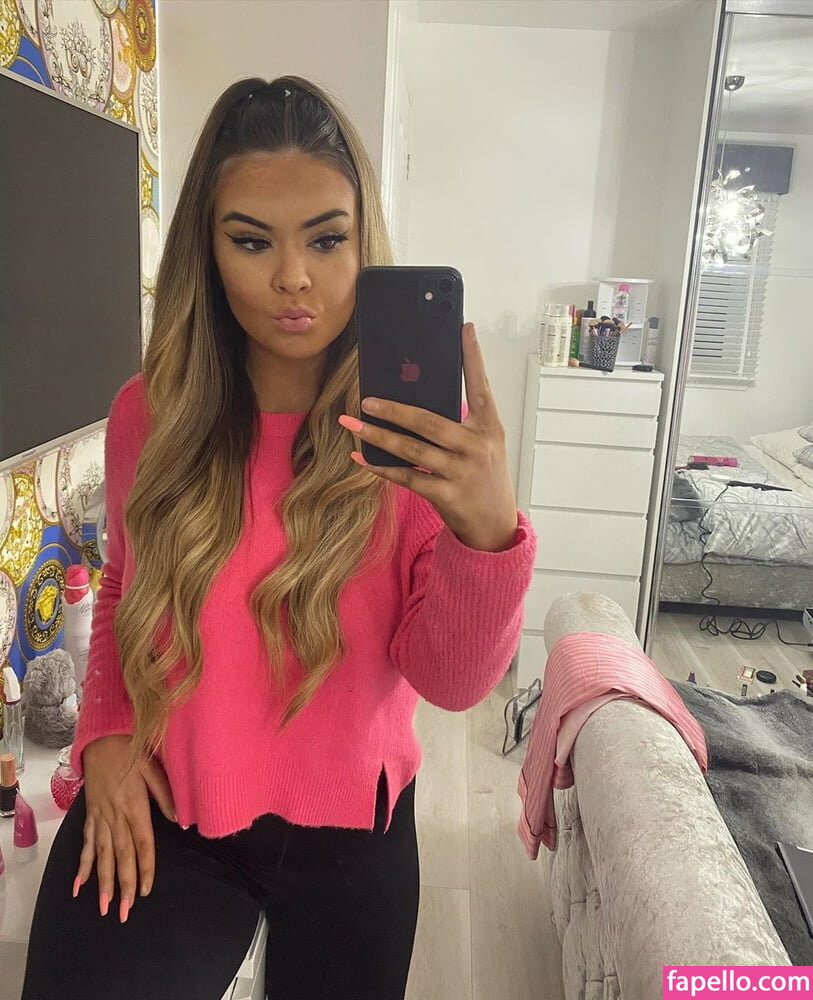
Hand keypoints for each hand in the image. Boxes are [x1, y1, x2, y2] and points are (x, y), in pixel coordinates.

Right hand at [74, 734, 176, 922]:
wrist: (102, 740)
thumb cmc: (132, 752)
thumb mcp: (154, 769)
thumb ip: (167, 796)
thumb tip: (182, 822)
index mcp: (135, 806)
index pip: (142, 843)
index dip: (144, 868)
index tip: (145, 891)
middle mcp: (116, 815)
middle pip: (121, 855)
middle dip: (122, 885)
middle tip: (123, 912)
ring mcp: (101, 817)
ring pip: (103, 855)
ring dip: (102, 882)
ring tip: (103, 907)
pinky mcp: (91, 814)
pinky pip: (87, 843)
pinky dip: (83, 865)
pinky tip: (79, 885)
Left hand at [338, 322, 517, 551]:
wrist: (495, 524)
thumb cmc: (483, 476)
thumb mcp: (483, 444)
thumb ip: (461, 421)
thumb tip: (417, 397)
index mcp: (489, 426)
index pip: (481, 385)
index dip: (473, 357)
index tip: (464, 329)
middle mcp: (477, 446)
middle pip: (429, 421)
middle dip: (393, 409)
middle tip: (366, 399)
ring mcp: (461, 472)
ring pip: (412, 449)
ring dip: (378, 436)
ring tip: (353, 424)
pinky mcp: (447, 495)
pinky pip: (407, 477)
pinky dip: (381, 467)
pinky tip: (361, 457)